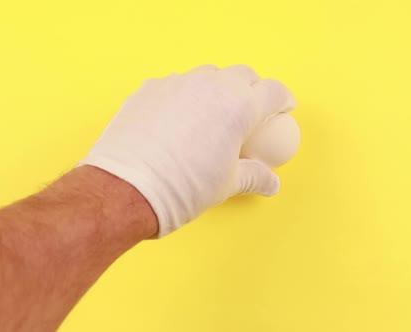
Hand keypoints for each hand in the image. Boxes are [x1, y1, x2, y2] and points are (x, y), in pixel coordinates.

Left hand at [79, 64, 296, 236]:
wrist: (126, 189)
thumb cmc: (182, 188)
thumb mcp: (228, 185)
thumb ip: (255, 177)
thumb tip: (271, 182)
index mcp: (238, 106)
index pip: (273, 91)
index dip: (283, 100)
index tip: (284, 109)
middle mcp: (210, 86)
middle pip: (242, 75)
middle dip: (253, 89)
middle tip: (253, 112)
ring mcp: (177, 83)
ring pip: (207, 76)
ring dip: (218, 89)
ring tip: (214, 115)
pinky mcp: (150, 89)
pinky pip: (176, 86)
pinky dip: (186, 97)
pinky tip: (180, 121)